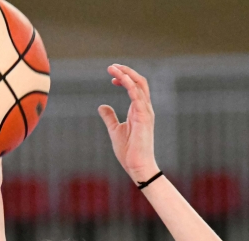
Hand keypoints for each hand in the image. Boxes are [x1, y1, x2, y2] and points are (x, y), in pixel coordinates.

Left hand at [98, 64, 157, 181]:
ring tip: (112, 68)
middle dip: (126, 71)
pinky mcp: (144, 117)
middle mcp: (144, 108)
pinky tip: (119, 79)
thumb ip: (110, 117)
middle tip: (111, 66)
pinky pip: (137, 96)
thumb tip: (102, 106)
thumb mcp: (115, 130)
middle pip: (140, 82)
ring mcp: (146, 112)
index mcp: (139, 110)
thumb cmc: (129, 151)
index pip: (135, 87)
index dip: (124, 79)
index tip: (112, 78)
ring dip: (126, 74)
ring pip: (139, 85)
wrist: (137, 166)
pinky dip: (129, 85)